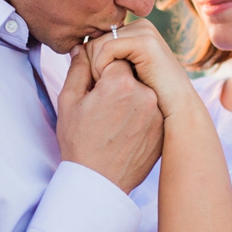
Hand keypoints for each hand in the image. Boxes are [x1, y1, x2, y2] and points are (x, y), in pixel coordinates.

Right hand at [56, 43, 163, 193]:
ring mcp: (157, 111)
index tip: (94, 88)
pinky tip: (124, 131)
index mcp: (119, 83)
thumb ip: (77, 70)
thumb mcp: (69, 104)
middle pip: (130, 70)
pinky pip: (151, 108)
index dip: (101, 70)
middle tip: (104, 105)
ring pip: (143, 89)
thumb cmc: (78, 144)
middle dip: (117, 81)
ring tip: (113, 120)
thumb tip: (83, 48)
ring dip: (130, 96)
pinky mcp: (162, 127)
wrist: (98, 183)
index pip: (114, 55)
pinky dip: (140, 113)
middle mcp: (144, 93)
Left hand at [87, 18, 195, 119]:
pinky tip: (113, 86)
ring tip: (109, 92)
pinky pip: (106, 48)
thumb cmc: (144, 106)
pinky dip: (101, 68)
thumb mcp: (118, 82)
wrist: (175, 116)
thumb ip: (98, 65)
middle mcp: (139, 28)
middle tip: (102, 93)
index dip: (88, 68)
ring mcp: (144, 32)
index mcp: (132, 35)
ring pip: (96, 45)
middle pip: (93, 42)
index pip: (93, 43)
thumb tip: (76, 48)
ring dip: (95, 71)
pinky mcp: (145, 42)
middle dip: (90, 69)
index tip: (97, 90)